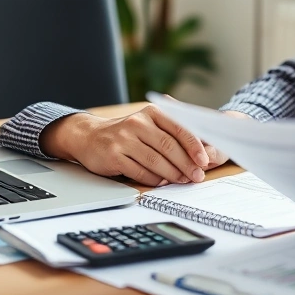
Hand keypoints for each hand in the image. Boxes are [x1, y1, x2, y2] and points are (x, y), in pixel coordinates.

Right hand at [39, 105, 230, 185]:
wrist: (89, 136)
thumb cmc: (127, 133)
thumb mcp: (148, 123)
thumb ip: (171, 131)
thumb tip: (201, 149)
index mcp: (151, 113)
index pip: (178, 128)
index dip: (194, 145)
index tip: (204, 160)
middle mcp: (137, 123)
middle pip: (168, 146)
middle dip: (186, 164)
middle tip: (197, 176)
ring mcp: (123, 139)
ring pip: (155, 160)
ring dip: (173, 173)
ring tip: (183, 180)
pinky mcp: (114, 156)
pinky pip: (140, 171)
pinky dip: (154, 179)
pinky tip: (163, 182)